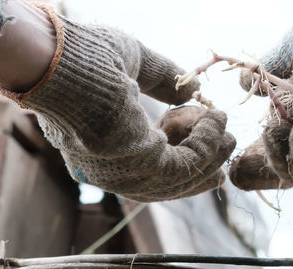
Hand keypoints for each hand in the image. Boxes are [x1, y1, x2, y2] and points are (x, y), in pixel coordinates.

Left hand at [0, 3, 234, 202]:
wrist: (63, 63)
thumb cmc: (85, 58)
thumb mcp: (133, 65)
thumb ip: (161, 79)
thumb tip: (191, 90)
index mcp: (104, 153)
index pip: (148, 172)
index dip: (182, 158)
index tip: (210, 139)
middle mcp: (111, 174)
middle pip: (168, 185)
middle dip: (204, 166)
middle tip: (230, 144)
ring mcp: (123, 176)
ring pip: (182, 175)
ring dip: (210, 149)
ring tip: (224, 124)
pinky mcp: (138, 169)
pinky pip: (186, 164)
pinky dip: (206, 142)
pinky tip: (214, 118)